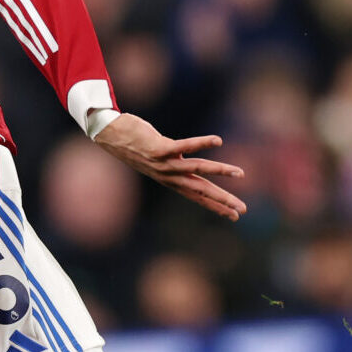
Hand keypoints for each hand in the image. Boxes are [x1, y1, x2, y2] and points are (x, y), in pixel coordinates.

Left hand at [93, 113, 246, 220]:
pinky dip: (201, 143)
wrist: (109, 135)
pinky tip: (218, 141)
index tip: (234, 216)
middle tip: (242, 210)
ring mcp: (163, 163)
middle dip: (222, 200)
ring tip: (239, 173)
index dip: (215, 206)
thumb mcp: (158, 160)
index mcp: (170, 180)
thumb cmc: (135, 144)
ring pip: (196, 169)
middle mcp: (168, 175)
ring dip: (219, 171)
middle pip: (200, 190)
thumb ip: (175, 164)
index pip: (197, 197)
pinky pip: (184, 146)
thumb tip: (191, 167)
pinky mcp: (159, 148)